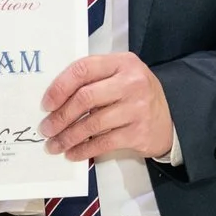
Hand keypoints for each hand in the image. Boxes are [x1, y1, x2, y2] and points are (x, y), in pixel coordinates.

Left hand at [41, 53, 175, 162]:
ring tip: (54, 144)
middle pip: (85, 97)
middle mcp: (132, 82)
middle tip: (46, 128)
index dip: (60, 86)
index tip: (46, 104)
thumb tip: (55, 100)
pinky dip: (84, 150)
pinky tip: (73, 153)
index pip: (83, 69)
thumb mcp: (120, 76)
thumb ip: (94, 79)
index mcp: (122, 63)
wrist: (169, 120)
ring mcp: (137, 108)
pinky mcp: (138, 132)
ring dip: (68, 136)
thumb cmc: (136, 95)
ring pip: (92, 123)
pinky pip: (103, 142)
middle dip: (61, 116)